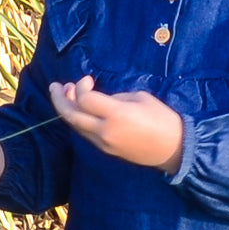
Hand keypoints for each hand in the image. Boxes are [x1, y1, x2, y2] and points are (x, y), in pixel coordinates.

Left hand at [48, 76, 183, 173]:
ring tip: (65, 94)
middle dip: (60, 99)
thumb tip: (99, 98)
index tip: (89, 79)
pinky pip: (85, 133)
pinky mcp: (106, 150)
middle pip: (72, 116)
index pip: (85, 100)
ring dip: (68, 110)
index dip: (82, 86)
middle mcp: (105, 131)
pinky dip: (78, 120)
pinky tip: (79, 109)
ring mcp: (104, 143)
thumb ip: (114, 97)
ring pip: (76, 126)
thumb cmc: (161, 118)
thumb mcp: (139, 98)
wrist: (174, 148)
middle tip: (55, 86)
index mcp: (116, 115)